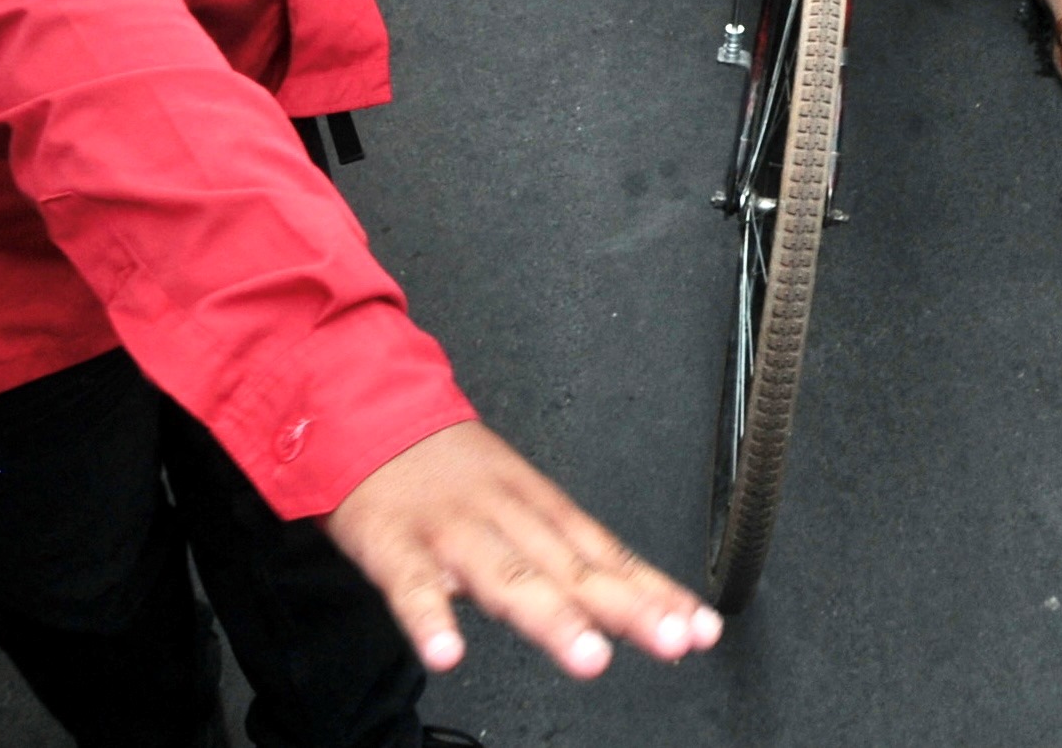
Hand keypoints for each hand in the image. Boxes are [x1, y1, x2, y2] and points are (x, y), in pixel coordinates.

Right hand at [324, 419, 717, 678]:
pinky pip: (411, 585)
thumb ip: (561, 553)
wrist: (362, 405)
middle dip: (627, 606)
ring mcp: (451, 528)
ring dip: (550, 616)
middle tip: (670, 640)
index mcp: (538, 506)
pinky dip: (429, 618)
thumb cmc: (441, 465)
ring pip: (506, 575)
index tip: (699, 628)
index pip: (609, 555)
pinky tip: (446, 653)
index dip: (656, 593)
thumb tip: (628, 599)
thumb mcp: (513, 495)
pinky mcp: (393, 541)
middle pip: (574, 567)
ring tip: (587, 655)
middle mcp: (506, 514)